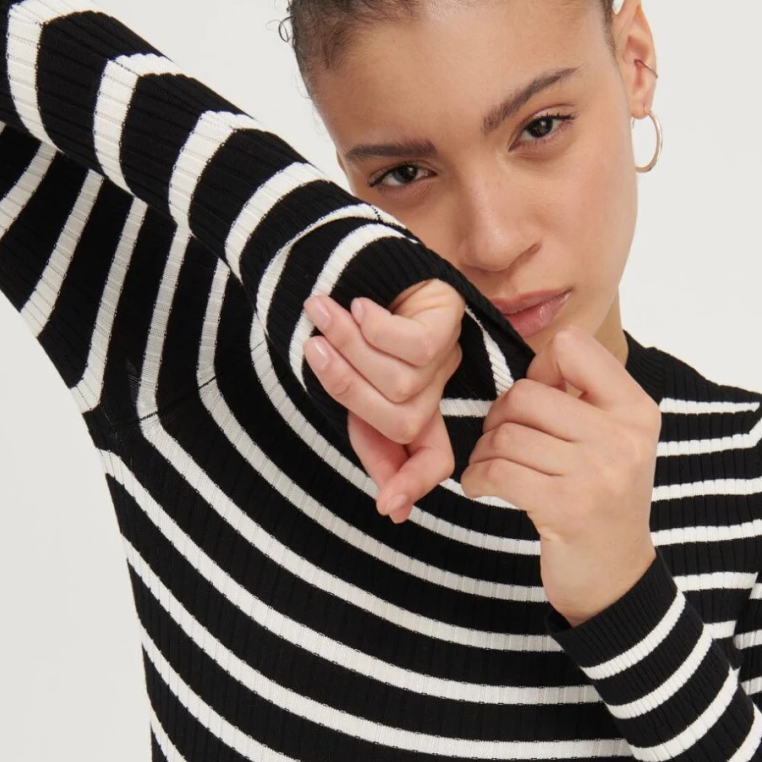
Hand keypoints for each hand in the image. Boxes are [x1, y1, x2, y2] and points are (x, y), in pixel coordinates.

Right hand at [301, 278, 464, 522]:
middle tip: (312, 350)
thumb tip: (393, 508)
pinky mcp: (449, 312)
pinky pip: (415, 347)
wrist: (333, 253)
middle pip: (404, 420)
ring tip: (321, 312)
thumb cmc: (331, 324)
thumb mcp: (342, 389)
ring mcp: (447, 350)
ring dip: (353, 349)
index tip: (389, 508)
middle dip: (350, 389)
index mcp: (414, 407)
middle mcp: (437, 385)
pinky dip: (378, 330)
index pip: (434, 458)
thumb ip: (367, 439)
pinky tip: (361, 306)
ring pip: (404, 383)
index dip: (414, 482)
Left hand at [458, 328, 660, 624]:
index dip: (541, 369)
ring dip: (485, 453)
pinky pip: (498, 471)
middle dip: (499, 418)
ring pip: (507, 434)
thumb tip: (531, 363)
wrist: (616, 580)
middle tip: (501, 444)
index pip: (573, 348)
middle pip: (527, 393)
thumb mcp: (612, 444)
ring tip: (493, 470)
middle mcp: (623, 436)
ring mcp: (598, 473)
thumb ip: (581, 400)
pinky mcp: (566, 507)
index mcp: (635, 410)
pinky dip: (477, 478)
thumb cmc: (601, 504)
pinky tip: (482, 488)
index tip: (539, 402)